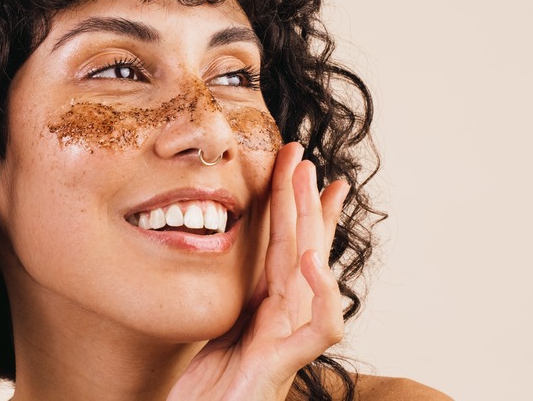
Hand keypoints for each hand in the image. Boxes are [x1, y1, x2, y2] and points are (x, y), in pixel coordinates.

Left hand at [168, 142, 349, 399]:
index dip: (294, 208)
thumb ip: (234, 302)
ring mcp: (288, 338)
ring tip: (310, 183)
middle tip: (302, 155)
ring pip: (311, 273)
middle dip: (303, 199)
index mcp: (266, 306)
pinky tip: (311, 261)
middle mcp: (284, 317)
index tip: (296, 170)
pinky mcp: (287, 362)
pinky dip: (322, 293)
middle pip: (300, 247)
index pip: (285, 247)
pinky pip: (320, 326)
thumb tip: (220, 264)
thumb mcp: (218, 331)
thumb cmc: (210, 392)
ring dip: (312, 224)